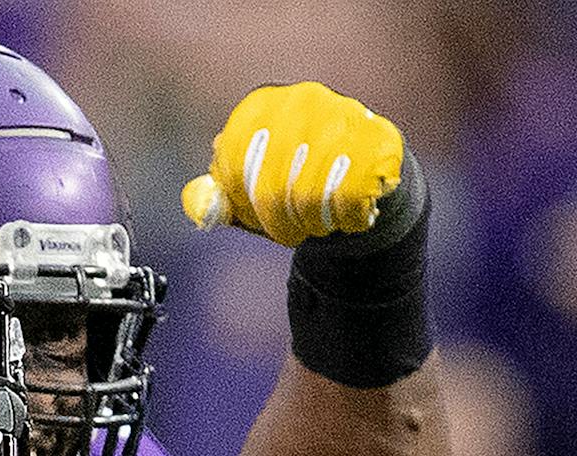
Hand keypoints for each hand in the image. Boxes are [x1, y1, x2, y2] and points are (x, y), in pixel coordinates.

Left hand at [181, 81, 404, 247]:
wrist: (364, 177)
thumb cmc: (298, 184)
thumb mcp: (249, 191)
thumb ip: (219, 199)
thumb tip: (199, 205)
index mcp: (262, 106)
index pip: (233, 161)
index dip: (241, 200)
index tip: (254, 215)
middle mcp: (301, 101)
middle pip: (270, 185)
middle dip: (277, 222)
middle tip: (289, 233)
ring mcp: (342, 116)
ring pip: (309, 195)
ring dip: (312, 224)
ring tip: (319, 222)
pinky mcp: (377, 142)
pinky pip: (349, 200)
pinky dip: (346, 222)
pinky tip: (349, 215)